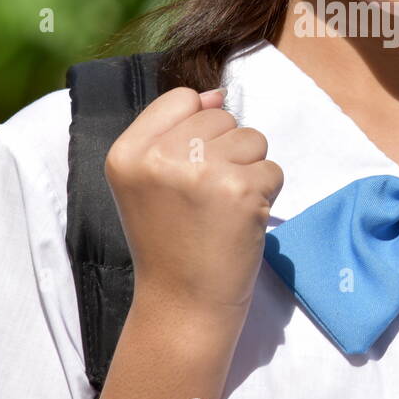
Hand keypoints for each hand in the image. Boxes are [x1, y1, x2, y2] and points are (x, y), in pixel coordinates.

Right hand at [104, 86, 284, 319]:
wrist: (183, 305)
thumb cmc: (170, 242)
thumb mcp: (149, 182)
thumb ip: (177, 131)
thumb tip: (219, 94)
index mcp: (127, 152)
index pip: (181, 99)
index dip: (197, 131)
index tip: (189, 171)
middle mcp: (158, 157)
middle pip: (221, 117)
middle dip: (226, 152)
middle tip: (207, 199)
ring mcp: (200, 172)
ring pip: (252, 138)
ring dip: (249, 171)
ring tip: (224, 209)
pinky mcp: (240, 190)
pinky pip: (272, 169)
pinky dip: (266, 196)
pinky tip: (240, 222)